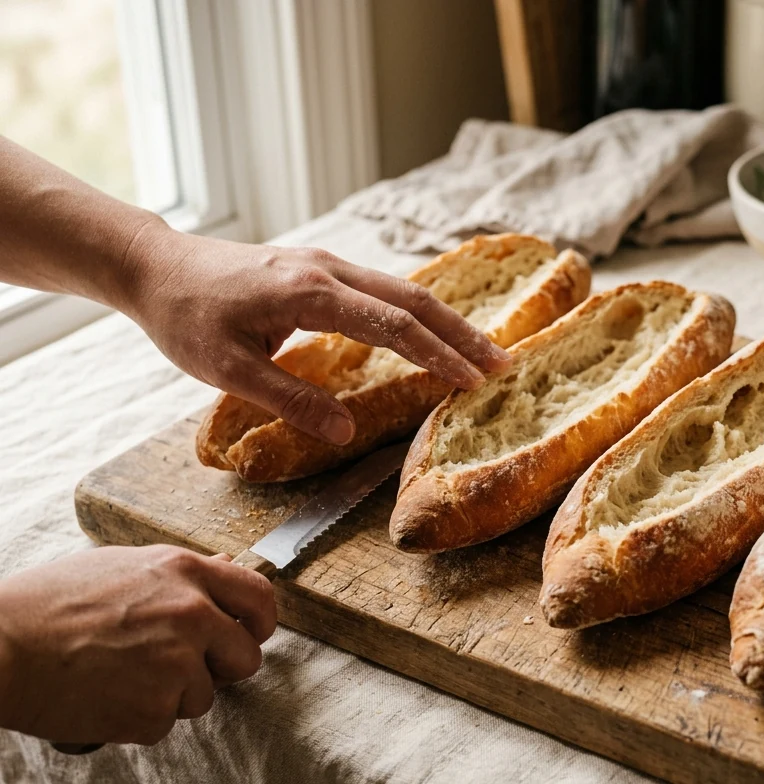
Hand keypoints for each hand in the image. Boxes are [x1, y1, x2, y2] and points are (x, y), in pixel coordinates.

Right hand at [0, 545, 275, 744]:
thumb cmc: (47, 604)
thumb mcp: (122, 567)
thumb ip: (181, 576)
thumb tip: (226, 569)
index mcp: (185, 573)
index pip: (258, 598)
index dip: (259, 623)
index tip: (250, 634)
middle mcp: (192, 615)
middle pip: (246, 658)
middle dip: (220, 668)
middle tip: (179, 668)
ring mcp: (177, 664)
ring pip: (203, 696)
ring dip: (170, 696)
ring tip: (119, 675)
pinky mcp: (154, 710)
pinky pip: (164, 724)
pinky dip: (138, 719)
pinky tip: (104, 696)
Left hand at [117, 223, 510, 444]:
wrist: (155, 267)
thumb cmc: (185, 318)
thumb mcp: (226, 368)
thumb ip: (289, 400)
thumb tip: (346, 433)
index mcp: (309, 292)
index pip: (392, 325)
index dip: (438, 355)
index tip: (473, 381)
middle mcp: (327, 270)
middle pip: (413, 299)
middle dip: (462, 334)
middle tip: (503, 365)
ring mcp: (326, 264)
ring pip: (402, 290)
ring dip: (446, 322)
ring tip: (482, 352)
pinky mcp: (320, 269)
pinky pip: (383, 290)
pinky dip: (417, 314)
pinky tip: (433, 333)